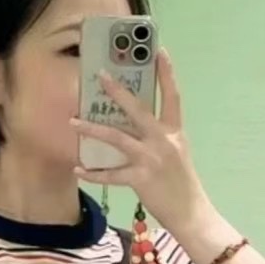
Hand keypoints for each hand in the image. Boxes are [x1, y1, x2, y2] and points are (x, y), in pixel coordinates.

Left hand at [69, 47, 212, 235]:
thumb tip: (135, 125)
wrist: (191, 212)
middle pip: (139, 109)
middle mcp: (163, 141)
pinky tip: (79, 169)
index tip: (159, 51)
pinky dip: (94, 173)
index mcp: (175, 132)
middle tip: (101, 75)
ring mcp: (152, 159)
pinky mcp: (141, 178)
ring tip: (73, 121)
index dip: (167, 73)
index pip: (173, 96)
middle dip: (118, 92)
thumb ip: (160, 137)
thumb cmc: (181, 183)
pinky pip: (112, 174)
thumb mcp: (177, 153)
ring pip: (118, 138)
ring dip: (93, 128)